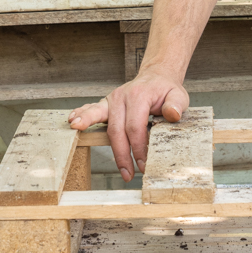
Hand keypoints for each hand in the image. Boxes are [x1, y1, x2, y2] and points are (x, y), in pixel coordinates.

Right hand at [67, 70, 188, 181]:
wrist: (156, 78)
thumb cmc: (165, 91)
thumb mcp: (178, 96)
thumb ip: (175, 105)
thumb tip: (172, 114)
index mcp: (139, 96)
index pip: (135, 127)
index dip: (138, 149)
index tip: (143, 165)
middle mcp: (122, 96)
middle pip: (117, 129)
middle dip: (121, 154)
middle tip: (128, 174)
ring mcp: (112, 99)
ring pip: (99, 117)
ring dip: (88, 126)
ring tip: (76, 132)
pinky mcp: (106, 103)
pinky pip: (92, 109)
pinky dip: (82, 114)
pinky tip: (73, 121)